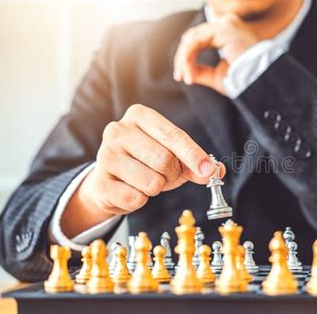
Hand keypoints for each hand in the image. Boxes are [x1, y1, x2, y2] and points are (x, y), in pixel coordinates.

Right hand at [62, 104, 224, 236]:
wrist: (109, 180)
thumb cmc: (145, 162)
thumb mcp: (172, 156)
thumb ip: (195, 163)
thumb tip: (216, 171)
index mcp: (139, 115)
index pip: (173, 135)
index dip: (193, 155)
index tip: (208, 170)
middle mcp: (118, 130)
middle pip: (164, 160)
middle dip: (172, 175)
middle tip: (165, 175)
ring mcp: (105, 155)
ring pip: (152, 182)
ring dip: (156, 188)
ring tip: (145, 180)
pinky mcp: (100, 181)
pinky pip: (136, 199)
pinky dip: (140, 200)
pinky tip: (131, 190)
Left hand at [173, 14, 259, 93]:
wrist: (259, 82)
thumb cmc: (244, 80)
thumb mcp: (217, 76)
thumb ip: (201, 71)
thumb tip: (185, 73)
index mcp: (227, 33)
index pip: (199, 40)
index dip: (187, 58)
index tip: (182, 77)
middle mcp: (226, 25)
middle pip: (193, 37)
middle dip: (183, 58)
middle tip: (180, 77)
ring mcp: (225, 25)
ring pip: (192, 38)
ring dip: (184, 58)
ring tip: (184, 76)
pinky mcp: (223, 29)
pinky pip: (196, 40)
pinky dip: (188, 55)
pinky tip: (187, 69)